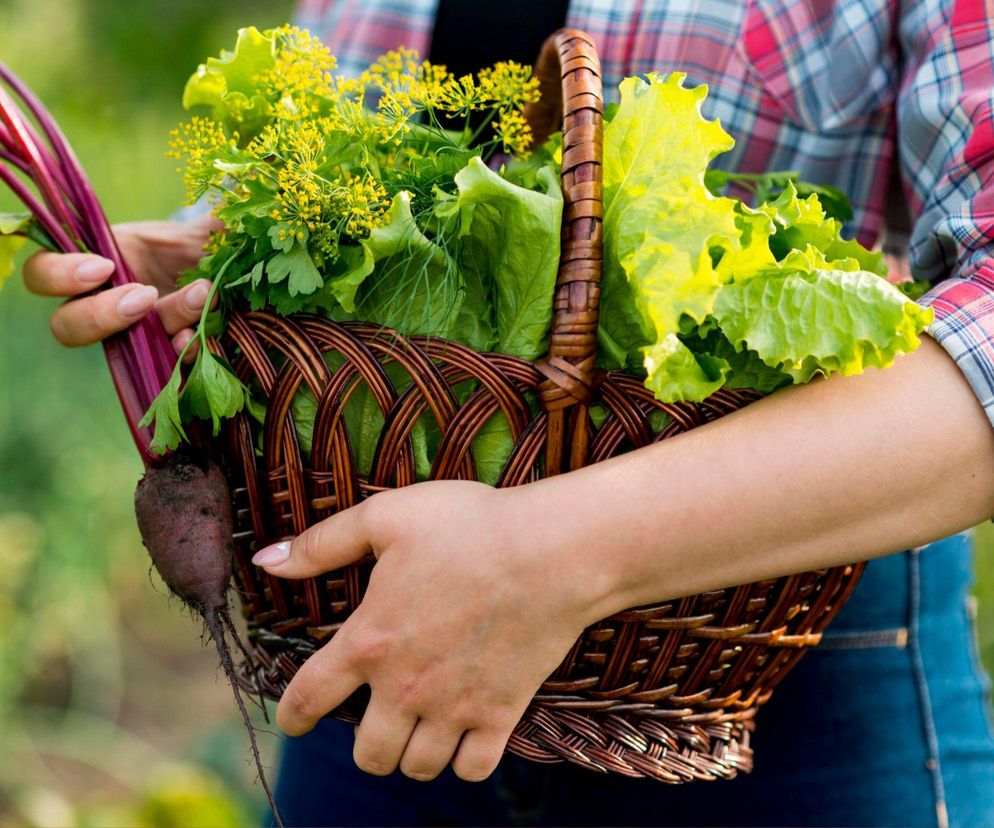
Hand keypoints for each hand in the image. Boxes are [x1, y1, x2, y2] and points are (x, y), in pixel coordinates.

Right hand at [22, 214, 219, 353]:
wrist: (227, 283)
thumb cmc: (196, 248)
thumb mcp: (197, 228)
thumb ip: (205, 221)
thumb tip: (235, 208)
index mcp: (92, 264)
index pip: (43, 274)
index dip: (61, 274)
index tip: (104, 266)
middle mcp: (102, 306)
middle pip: (68, 326)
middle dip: (103, 315)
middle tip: (144, 297)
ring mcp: (130, 337)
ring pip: (123, 346)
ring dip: (163, 326)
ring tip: (203, 296)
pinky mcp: (161, 358)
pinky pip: (162, 370)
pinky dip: (184, 354)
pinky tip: (204, 336)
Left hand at [251, 481, 604, 781]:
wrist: (551, 550)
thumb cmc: (469, 526)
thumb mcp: (386, 517)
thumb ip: (323, 544)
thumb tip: (265, 560)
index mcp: (370, 640)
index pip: (310, 697)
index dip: (292, 717)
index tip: (291, 723)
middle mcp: (405, 687)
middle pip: (368, 754)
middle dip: (364, 745)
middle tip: (375, 721)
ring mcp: (456, 706)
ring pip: (418, 767)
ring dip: (412, 755)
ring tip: (418, 731)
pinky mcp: (502, 713)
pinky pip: (473, 768)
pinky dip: (464, 761)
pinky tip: (464, 736)